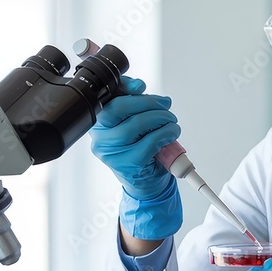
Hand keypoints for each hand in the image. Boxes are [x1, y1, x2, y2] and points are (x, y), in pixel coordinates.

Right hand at [91, 76, 181, 239]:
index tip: (141, 86)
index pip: (106, 98)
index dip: (124, 87)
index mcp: (99, 123)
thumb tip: (139, 86)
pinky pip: (148, 143)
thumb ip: (134, 104)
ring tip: (171, 121)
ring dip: (160, 119)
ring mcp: (111, 153)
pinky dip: (165, 134)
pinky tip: (172, 133)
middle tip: (165, 105)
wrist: (146, 183)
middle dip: (147, 102)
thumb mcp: (135, 123)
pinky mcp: (127, 165)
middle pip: (118, 109)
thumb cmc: (141, 150)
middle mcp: (100, 138)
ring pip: (136, 125)